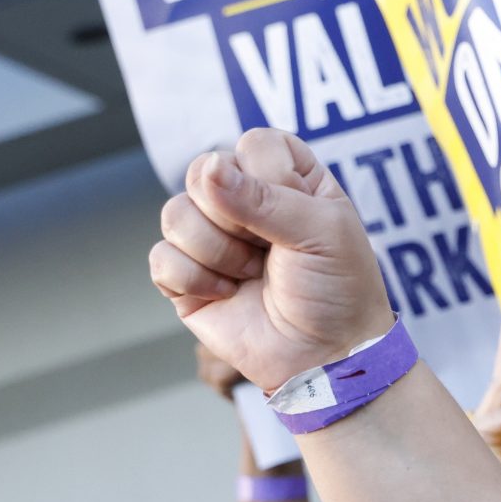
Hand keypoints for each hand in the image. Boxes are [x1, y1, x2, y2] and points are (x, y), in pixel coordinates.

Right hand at [150, 129, 394, 391]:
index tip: (295, 212)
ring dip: (219, 252)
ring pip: (175, 213)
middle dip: (236, 218)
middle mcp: (245, 201)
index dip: (267, 176)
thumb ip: (265, 196)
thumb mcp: (322, 232)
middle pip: (204, 172)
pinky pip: (162, 257)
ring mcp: (212, 238)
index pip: (254, 143)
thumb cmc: (338, 291)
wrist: (326, 358)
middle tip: (269, 249)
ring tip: (252, 275)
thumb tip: (208, 170)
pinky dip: (196, 280)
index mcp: (288, 178)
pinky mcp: (186, 277)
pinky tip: (228, 294)